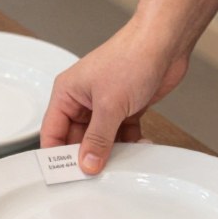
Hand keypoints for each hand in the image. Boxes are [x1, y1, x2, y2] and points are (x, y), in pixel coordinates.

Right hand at [40, 0, 217, 173]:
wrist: (165, 43)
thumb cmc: (132, 57)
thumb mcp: (109, 105)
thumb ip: (97, 139)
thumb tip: (87, 163)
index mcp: (67, 93)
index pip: (52, 132)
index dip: (57, 155)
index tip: (66, 175)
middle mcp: (83, 100)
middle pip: (76, 139)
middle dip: (87, 156)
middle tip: (95, 175)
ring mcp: (104, 105)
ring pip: (100, 139)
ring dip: (111, 152)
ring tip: (120, 163)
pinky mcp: (125, 108)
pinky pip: (121, 135)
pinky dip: (129, 144)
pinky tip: (138, 147)